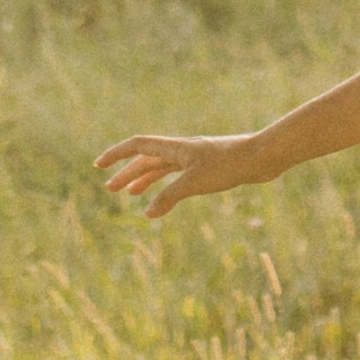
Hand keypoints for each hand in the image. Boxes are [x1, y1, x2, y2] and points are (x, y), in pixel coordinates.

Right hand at [94, 128, 265, 220]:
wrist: (261, 158)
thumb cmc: (229, 166)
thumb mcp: (195, 183)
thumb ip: (169, 197)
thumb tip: (147, 213)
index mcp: (175, 147)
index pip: (137, 145)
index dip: (116, 154)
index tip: (98, 166)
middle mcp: (182, 150)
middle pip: (147, 158)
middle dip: (127, 172)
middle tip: (110, 189)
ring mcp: (194, 158)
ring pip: (161, 167)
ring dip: (144, 179)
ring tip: (129, 195)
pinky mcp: (206, 168)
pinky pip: (177, 176)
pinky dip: (165, 187)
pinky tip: (163, 200)